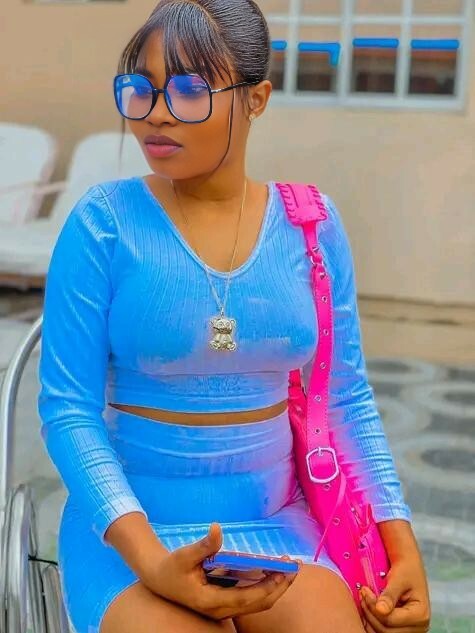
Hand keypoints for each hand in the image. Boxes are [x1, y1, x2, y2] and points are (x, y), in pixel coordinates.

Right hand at [139, 522, 300, 620]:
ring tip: (288, 566)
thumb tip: (216, 528)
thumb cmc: (171, 567)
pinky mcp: (225, 601)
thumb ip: (203, 546)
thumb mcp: (184, 555)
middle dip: (279, 587)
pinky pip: (251, 597)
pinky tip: (271, 569)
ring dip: (275, 586)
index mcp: (211, 602)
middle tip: (295, 567)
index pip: (246, 599)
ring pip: (257, 603)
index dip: (267, 587)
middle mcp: (220, 609)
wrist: (159, 580)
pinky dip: (264, 585)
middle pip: (258, 604)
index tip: (283, 573)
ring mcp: (224, 607)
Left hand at [360, 557, 430, 631]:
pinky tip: (367, 607)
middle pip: (386, 630)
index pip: (390, 620)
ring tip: (364, 600)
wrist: (408, 565)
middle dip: (370, 613)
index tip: (364, 590)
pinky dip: (372, 621)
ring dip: (369, 617)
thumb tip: (381, 610)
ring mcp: (409, 629)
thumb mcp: (398, 579)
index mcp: (421, 615)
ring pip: (382, 632)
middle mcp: (418, 627)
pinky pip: (382, 629)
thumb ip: (390, 595)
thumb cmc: (406, 569)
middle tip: (362, 595)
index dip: (373, 607)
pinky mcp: (400, 627)